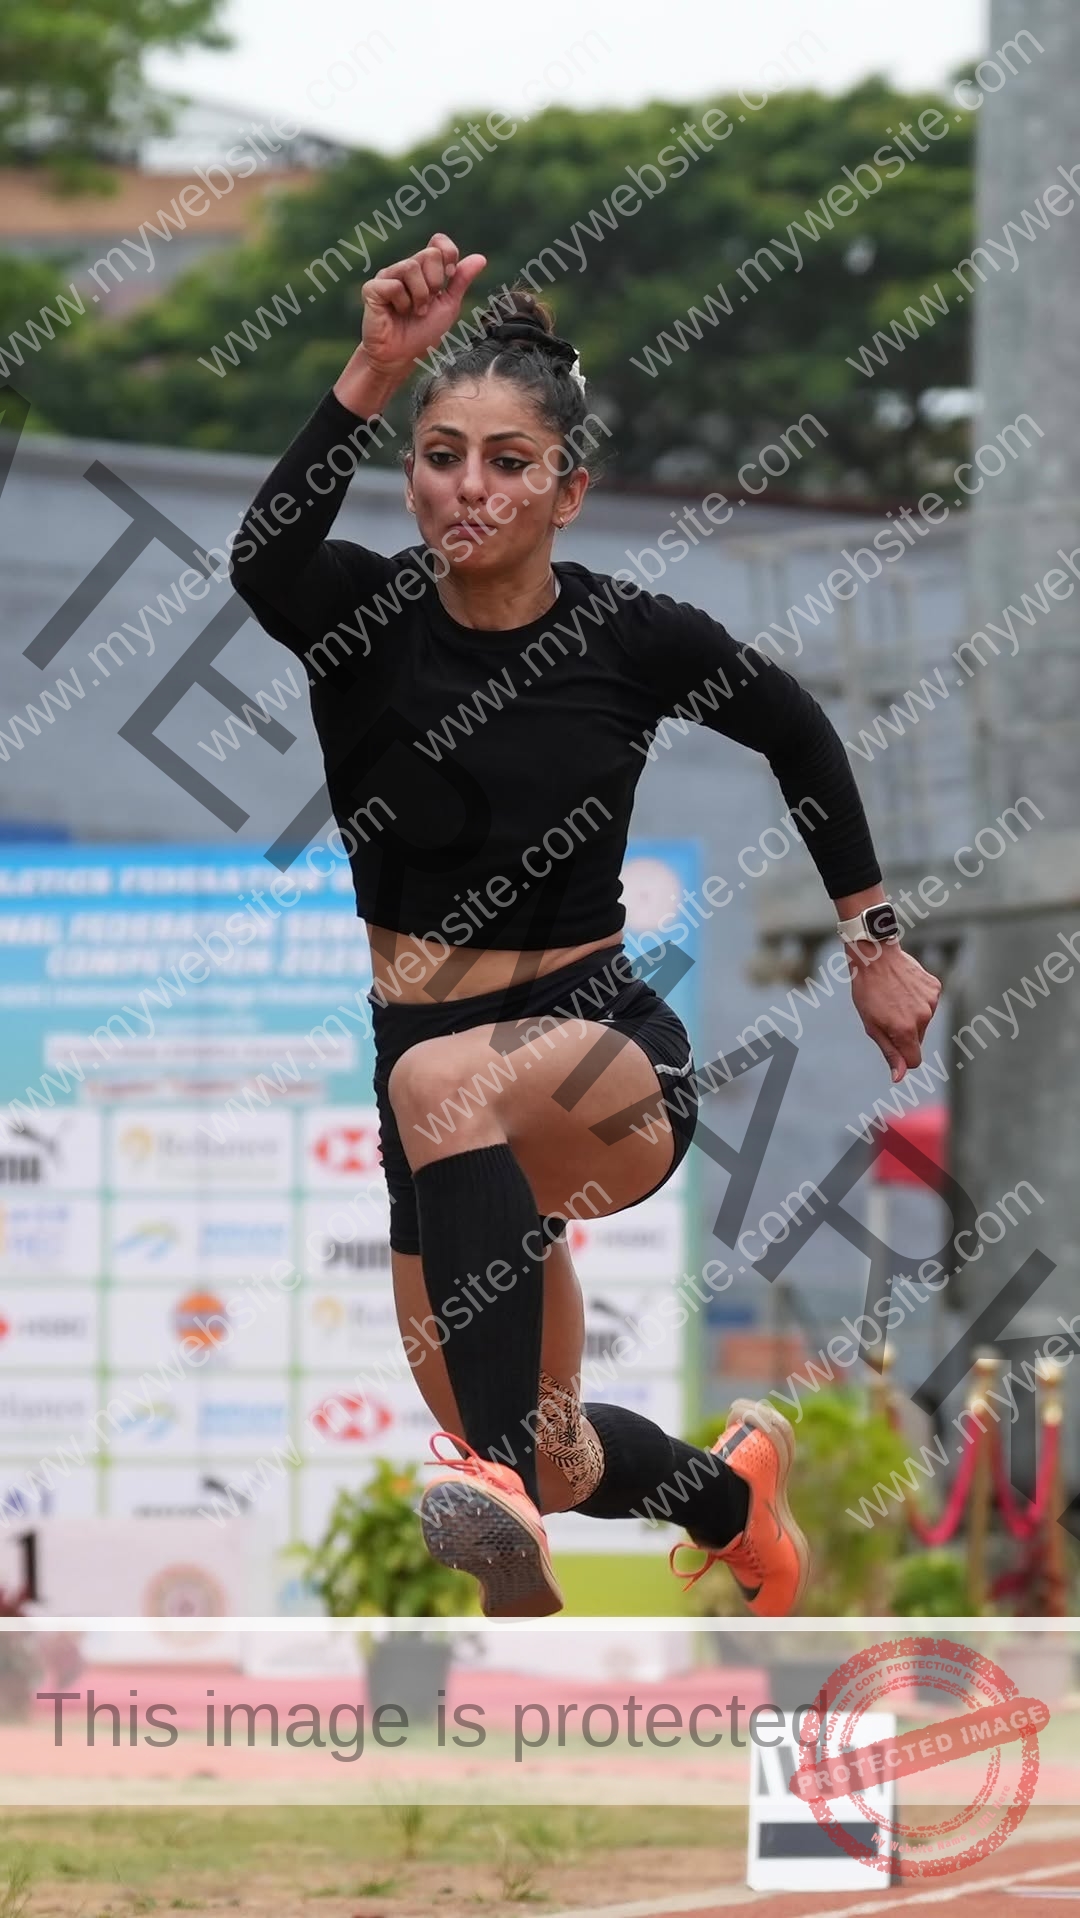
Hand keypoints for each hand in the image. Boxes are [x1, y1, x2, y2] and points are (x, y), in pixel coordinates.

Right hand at [359, 231, 486, 376]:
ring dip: (419, 296)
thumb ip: (461, 281)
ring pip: (411, 266)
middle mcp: (404, 269)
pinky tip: (396, 313)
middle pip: (430, 254)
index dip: (448, 255)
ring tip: (414, 312)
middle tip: (426, 305)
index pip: (438, 243)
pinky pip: (394, 285)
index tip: (448, 278)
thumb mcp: (448, 306)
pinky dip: (402, 303)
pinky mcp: (372, 288)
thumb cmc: (422, 334)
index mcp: (423, 270)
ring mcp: (387, 276)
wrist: (400, 358)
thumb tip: (481, 258)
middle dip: (434, 284)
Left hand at [847, 941, 941, 1081]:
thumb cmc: (867, 991)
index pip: (914, 1060)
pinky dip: (918, 1000)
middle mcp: (923, 1017)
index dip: (902, 1057)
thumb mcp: (872, 1025)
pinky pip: (928, 1003)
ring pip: (923, 1021)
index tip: (892, 1044)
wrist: (875, 956)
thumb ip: (889, 1052)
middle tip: (886, 1013)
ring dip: (911, 1015)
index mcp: (905, 1030)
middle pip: (917, 1040)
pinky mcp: (935, 988)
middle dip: (904, 1032)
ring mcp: (932, 1001)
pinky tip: (904, 987)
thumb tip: (899, 1077)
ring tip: (894, 997)